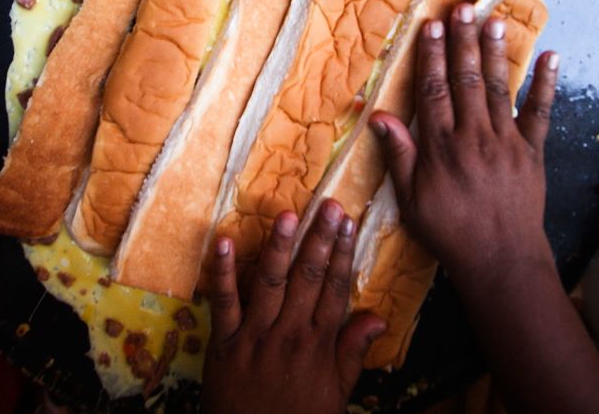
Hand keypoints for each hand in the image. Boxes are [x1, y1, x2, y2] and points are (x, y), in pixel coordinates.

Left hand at [202, 200, 385, 413]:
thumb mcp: (336, 394)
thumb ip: (352, 352)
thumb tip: (377, 318)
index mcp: (318, 344)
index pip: (334, 288)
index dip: (342, 253)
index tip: (348, 222)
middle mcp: (289, 334)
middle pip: (308, 278)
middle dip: (319, 239)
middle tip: (328, 205)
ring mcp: (255, 337)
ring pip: (269, 283)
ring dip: (278, 247)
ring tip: (288, 215)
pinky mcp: (223, 344)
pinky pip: (222, 303)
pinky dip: (222, 272)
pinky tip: (222, 241)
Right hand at [369, 2, 558, 282]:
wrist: (499, 259)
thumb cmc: (449, 232)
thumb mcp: (410, 199)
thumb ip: (399, 155)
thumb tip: (378, 117)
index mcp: (441, 146)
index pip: (433, 90)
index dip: (430, 56)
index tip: (430, 27)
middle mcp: (474, 136)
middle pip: (466, 79)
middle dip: (462, 42)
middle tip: (461, 9)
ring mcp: (507, 142)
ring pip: (500, 88)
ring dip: (496, 52)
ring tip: (493, 21)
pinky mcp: (533, 152)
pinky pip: (541, 113)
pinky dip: (547, 84)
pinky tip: (551, 57)